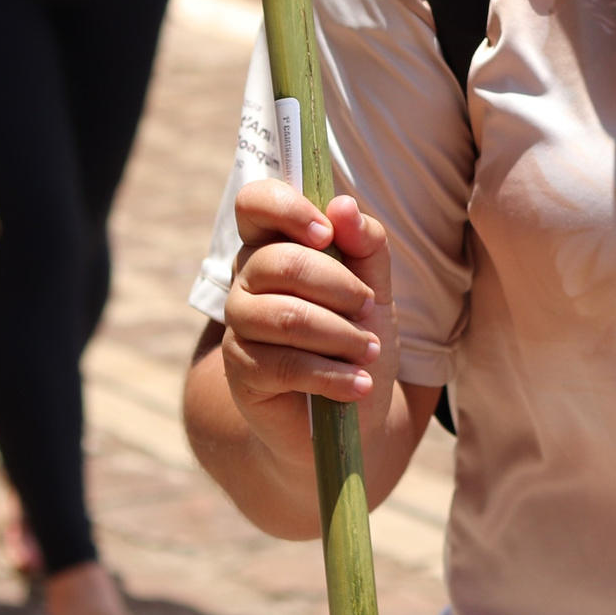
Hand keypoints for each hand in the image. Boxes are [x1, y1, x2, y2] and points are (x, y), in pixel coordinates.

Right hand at [219, 178, 396, 455]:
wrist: (350, 412)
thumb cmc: (357, 336)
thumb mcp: (374, 287)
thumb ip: (366, 244)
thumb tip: (343, 206)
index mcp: (276, 243)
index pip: (255, 202)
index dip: (287, 208)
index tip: (326, 233)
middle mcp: (247, 279)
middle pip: (280, 262)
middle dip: (339, 286)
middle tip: (369, 309)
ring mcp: (240, 326)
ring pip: (285, 316)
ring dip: (341, 335)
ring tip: (370, 352)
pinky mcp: (242, 372)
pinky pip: (285, 364)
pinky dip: (333, 376)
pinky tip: (358, 385)